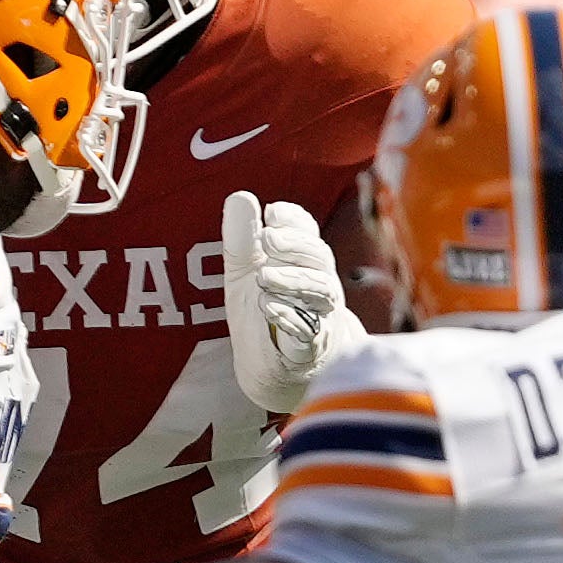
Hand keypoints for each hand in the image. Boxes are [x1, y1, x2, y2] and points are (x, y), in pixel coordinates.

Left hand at [222, 190, 366, 414]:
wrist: (277, 366)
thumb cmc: (265, 311)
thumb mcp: (244, 272)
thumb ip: (242, 238)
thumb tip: (241, 196)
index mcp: (303, 263)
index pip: (309, 234)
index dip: (295, 221)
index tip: (272, 214)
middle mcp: (319, 286)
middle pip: (320, 258)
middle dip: (296, 246)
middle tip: (268, 240)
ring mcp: (320, 317)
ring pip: (320, 292)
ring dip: (293, 281)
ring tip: (264, 277)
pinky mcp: (311, 349)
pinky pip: (310, 332)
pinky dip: (290, 319)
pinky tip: (268, 308)